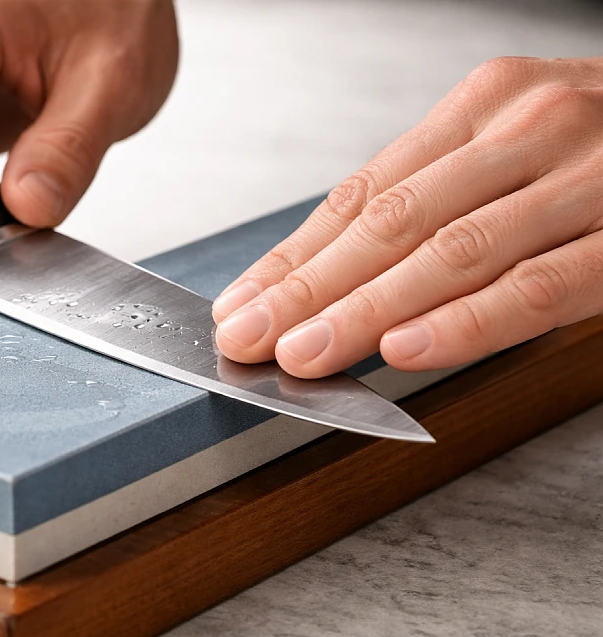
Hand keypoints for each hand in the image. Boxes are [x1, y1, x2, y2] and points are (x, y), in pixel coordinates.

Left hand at [212, 57, 602, 376]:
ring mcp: (586, 174)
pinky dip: (467, 321)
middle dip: (307, 290)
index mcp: (483, 108)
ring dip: (364, 313)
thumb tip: (332, 276)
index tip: (242, 303)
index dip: (293, 256)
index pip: (361, 193)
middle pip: (389, 222)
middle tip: (248, 338)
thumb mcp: (513, 153)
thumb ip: (439, 200)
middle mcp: (526, 128)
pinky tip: (407, 349)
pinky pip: (538, 286)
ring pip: (451, 253)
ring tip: (303, 355)